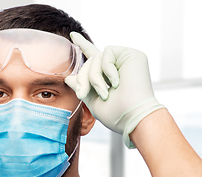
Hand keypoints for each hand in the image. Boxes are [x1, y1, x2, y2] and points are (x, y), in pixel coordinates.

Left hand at [65, 32, 164, 147]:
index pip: (94, 57)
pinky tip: (116, 83)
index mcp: (108, 76)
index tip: (73, 35)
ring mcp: (125, 60)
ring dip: (93, 76)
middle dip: (82, 78)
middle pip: (89, 61)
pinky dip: (106, 68)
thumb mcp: (92, 100)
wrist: (132, 116)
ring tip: (103, 92)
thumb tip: (69, 77)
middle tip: (82, 93)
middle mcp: (117, 66)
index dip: (83, 45)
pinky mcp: (132, 54)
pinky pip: (107, 52)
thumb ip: (81, 87)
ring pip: (95, 57)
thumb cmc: (115, 114)